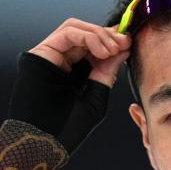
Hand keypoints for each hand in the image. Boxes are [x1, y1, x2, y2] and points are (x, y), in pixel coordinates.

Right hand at [8, 19, 132, 154]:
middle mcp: (60, 61)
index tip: (129, 43)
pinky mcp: (41, 52)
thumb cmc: (66, 128)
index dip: (111, 42)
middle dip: (107, 36)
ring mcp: (49, 55)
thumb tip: (121, 51)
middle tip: (124, 43)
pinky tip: (102, 51)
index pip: (92, 47)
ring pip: (76, 28)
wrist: (44, 141)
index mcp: (73, 72)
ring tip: (113, 49)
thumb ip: (106, 74)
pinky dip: (89, 37)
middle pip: (84, 33)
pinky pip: (68, 33)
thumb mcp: (96, 98)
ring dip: (99, 35)